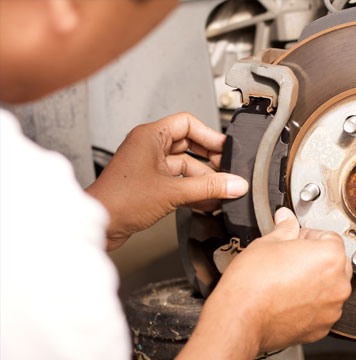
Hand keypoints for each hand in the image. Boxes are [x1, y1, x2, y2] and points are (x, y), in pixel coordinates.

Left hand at [85, 113, 248, 250]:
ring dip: (202, 180)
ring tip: (221, 192)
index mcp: (150, 136)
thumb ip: (208, 187)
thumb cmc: (120, 200)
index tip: (226, 148)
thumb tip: (235, 184)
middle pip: (188, 145)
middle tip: (227, 170)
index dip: (209, 135)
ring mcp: (149, 166)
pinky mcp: (149, 184)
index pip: (187, 123)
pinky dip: (192, 191)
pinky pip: (177, 181)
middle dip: (209, 160)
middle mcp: (149, 147)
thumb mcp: (173, 192)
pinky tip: (207, 203)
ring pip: (184, 166)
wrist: (99, 224)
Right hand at [177, 208, 352, 359]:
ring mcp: (331, 309)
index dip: (309, 236)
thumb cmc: (252, 283)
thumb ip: (285, 228)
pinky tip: (288, 298)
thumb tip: (286, 219)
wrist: (240, 317)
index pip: (330, 237)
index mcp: (330, 257)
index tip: (295, 240)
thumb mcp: (268, 243)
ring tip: (287, 280)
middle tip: (290, 259)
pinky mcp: (321, 328)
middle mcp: (338, 284)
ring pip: (329, 288)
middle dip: (316, 259)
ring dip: (314, 282)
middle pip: (335, 263)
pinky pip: (321, 309)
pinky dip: (309, 304)